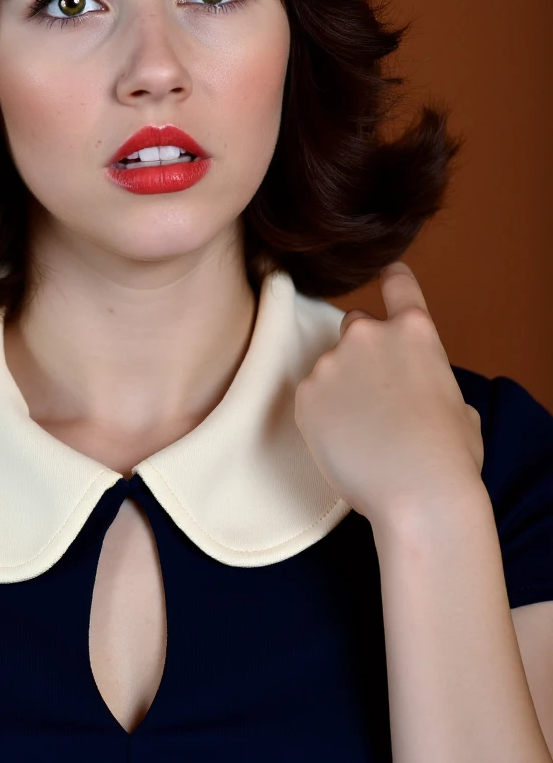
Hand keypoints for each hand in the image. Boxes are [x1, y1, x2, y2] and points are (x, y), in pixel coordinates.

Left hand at [293, 261, 484, 527]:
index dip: (392, 276)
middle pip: (354, 325)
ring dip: (339, 388)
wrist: (418, 492)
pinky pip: (311, 398)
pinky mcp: (305, 394)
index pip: (398, 284)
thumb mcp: (458, 406)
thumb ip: (432, 383)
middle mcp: (369, 335)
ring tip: (362, 431)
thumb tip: (425, 395)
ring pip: (330, 367)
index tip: (386, 270)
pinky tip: (343, 442)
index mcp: (414, 331)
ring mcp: (332, 362)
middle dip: (361, 351)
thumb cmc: (448, 457)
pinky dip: (321, 415)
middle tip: (373, 394)